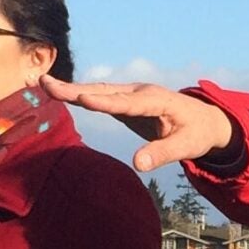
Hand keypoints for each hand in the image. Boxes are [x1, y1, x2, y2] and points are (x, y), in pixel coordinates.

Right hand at [40, 76, 233, 171]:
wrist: (205, 119)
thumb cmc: (198, 133)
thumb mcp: (186, 146)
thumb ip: (162, 154)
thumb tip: (138, 165)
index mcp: (157, 101)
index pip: (128, 103)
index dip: (105, 102)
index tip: (82, 99)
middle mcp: (140, 92)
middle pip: (105, 91)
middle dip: (75, 89)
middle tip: (47, 84)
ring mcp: (131, 94)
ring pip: (98, 91)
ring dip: (71, 89)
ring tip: (43, 84)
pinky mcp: (124, 101)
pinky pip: (99, 97)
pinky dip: (78, 94)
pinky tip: (57, 92)